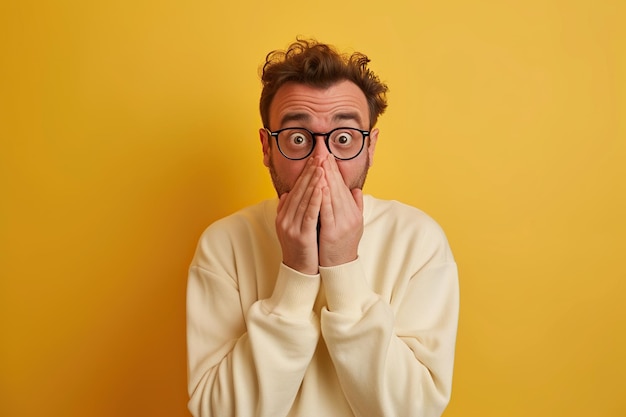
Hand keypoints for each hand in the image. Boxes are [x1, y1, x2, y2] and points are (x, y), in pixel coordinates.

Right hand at [275, 157, 325, 274]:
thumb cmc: (300, 248)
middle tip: (318, 157)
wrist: (299, 271)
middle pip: (299, 191)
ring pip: (304, 200)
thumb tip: (286, 194)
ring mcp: (292, 227)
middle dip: (309, 173)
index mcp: (284, 215)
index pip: (295, 189)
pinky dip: (316, 200)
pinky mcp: (301, 235)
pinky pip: (309, 214)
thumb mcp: (292, 226)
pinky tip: (322, 189)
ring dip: (313, 183)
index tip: (314, 160)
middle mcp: (285, 219)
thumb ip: (289, 210)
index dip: (305, 174)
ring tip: (321, 168)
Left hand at [318, 155, 363, 266]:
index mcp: (352, 211)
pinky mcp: (333, 232)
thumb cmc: (343, 245)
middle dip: (328, 166)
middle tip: (321, 149)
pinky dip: (323, 196)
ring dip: (325, 177)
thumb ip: (355, 205)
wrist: (341, 268)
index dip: (333, 168)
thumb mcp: (353, 223)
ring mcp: (342, 223)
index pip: (341, 185)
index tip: (325, 153)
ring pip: (333, 195)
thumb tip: (355, 189)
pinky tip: (318, 185)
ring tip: (319, 161)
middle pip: (337, 186)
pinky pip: (327, 211)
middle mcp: (350, 215)